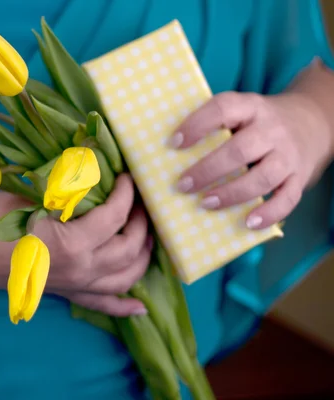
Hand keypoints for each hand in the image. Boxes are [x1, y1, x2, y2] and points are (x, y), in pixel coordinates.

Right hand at [33, 174, 151, 315]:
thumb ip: (68, 183)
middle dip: (141, 224)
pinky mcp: (60, 292)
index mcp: (73, 245)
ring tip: (148, 238)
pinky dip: (121, 307)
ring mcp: (70, 285)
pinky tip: (139, 309)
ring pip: (122, 280)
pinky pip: (98, 305)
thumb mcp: (29, 193)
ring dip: (142, 258)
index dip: (126, 193)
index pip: (115, 216)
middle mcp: (79, 271)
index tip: (128, 175)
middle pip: (128, 250)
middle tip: (140, 202)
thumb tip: (95, 163)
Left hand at [170, 91, 331, 229]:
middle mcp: (271, 129)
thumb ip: (214, 125)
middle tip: (182, 186)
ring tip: (205, 204)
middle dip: (207, 170)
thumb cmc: (258, 123)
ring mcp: (288, 154)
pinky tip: (247, 223)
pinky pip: (287, 198)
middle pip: (239, 150)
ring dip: (231, 194)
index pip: (222, 109)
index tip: (173, 143)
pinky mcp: (300, 177)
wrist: (312, 121)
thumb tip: (167, 151)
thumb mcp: (240, 112)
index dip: (197, 125)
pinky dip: (268, 213)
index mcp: (250, 107)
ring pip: (262, 177)